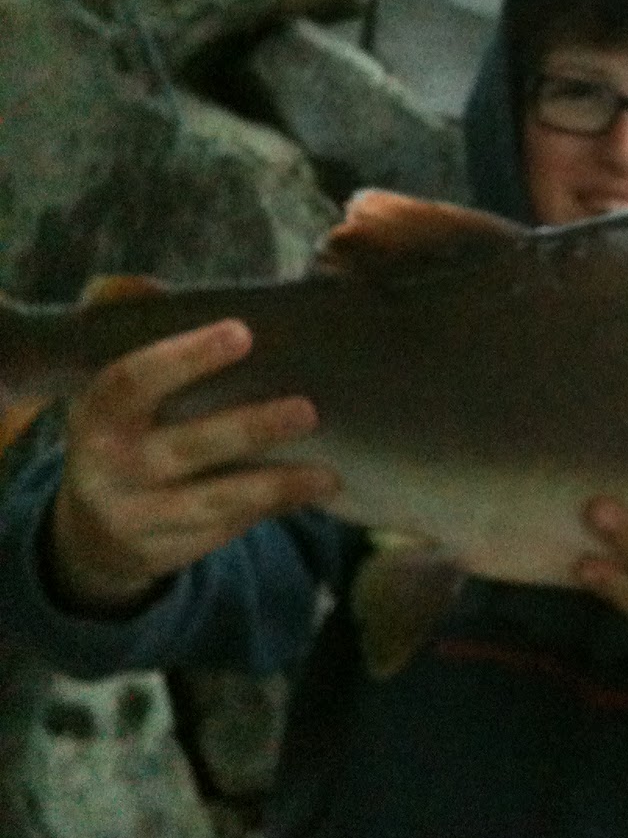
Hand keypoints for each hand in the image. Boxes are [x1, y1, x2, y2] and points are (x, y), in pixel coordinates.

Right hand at [51, 321, 339, 611]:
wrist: (92, 530)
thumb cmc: (120, 429)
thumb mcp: (107, 383)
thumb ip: (125, 328)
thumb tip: (141, 286)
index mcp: (98, 413)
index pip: (134, 380)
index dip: (186, 357)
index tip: (243, 332)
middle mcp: (112, 468)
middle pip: (185, 448)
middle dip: (247, 429)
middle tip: (307, 410)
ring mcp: (142, 516)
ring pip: (214, 501)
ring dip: (275, 486)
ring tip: (326, 473)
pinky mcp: (173, 551)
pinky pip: (228, 528)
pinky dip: (272, 508)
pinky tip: (313, 488)